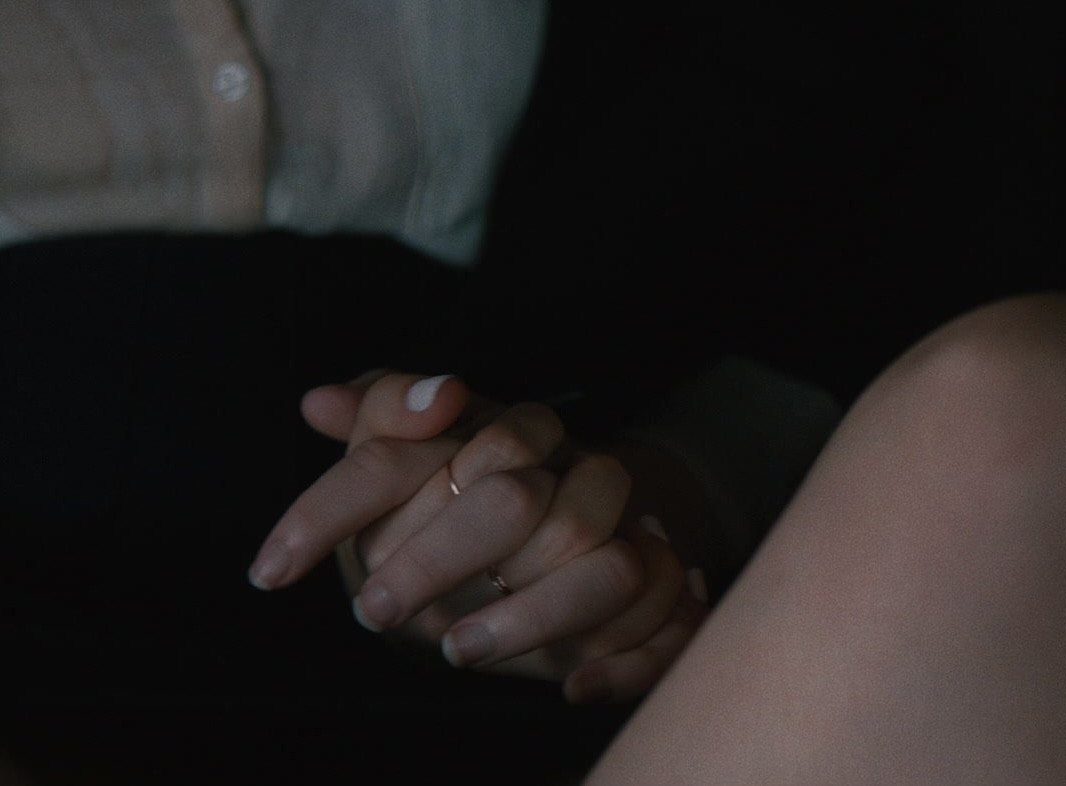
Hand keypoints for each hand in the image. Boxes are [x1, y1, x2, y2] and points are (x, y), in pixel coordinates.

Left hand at [249, 371, 708, 701]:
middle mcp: (574, 475)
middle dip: (436, 560)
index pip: (414, 450)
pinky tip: (575, 687)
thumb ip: (376, 420)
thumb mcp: (418, 457)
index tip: (269, 570)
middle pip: (515, 503)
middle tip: (371, 611)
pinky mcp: (662, 595)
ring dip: (527, 619)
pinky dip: (625, 664)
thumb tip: (320, 402)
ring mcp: (627, 534)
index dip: (335, 507)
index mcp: (507, 432)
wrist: (589, 523)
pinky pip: (668, 628)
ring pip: (607, 568)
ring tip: (457, 652)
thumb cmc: (474, 499)